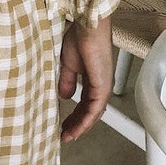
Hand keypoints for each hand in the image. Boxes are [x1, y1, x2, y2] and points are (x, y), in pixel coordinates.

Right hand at [57, 17, 113, 142]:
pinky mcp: (103, 87)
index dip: (73, 116)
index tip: (62, 125)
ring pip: (93, 114)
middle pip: (88, 112)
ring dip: (80, 127)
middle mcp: (100, 86)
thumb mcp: (67, 64)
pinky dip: (86, 121)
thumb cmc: (78, 39)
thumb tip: (65, 96)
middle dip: (76, 125)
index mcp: (92, 80)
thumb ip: (67, 81)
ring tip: (67, 136)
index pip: (83, 103)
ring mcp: (103, 87)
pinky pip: (95, 109)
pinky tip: (77, 129)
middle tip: (64, 135)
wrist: (87, 28)